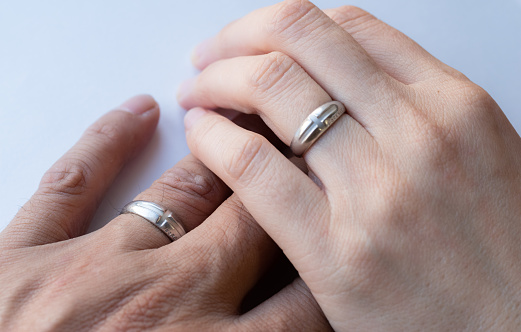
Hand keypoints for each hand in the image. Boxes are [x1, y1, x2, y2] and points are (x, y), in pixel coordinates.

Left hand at [0, 95, 329, 330]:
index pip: (304, 301)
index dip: (328, 260)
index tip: (340, 231)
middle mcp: (160, 309)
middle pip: (254, 223)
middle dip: (290, 188)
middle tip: (309, 158)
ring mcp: (86, 275)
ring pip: (181, 192)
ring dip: (224, 159)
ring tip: (250, 127)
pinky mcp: (16, 259)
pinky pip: (71, 181)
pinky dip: (107, 140)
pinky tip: (140, 112)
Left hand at [178, 1, 520, 329]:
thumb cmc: (497, 250)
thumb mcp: (476, 155)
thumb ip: (411, 108)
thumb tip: (333, 76)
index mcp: (454, 104)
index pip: (347, 25)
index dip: (283, 25)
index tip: (255, 42)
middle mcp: (417, 133)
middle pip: (298, 38)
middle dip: (238, 39)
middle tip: (211, 56)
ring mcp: (376, 190)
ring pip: (271, 86)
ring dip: (216, 80)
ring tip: (197, 92)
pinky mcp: (336, 253)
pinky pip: (254, 165)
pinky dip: (213, 138)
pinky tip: (201, 135)